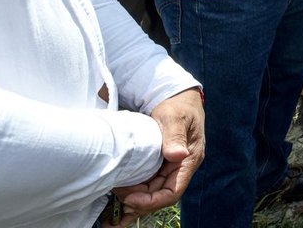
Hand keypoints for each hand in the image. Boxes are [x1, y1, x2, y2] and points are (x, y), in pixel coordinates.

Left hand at [112, 88, 204, 218]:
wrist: (177, 96)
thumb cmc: (178, 105)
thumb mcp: (175, 117)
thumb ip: (175, 136)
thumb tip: (177, 155)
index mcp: (189, 159)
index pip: (173, 191)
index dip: (152, 201)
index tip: (130, 199)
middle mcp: (180, 167)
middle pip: (160, 195)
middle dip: (138, 202)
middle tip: (115, 197)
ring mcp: (170, 167)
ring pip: (152, 192)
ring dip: (134, 200)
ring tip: (113, 206)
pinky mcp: (159, 164)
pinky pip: (148, 183)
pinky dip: (134, 192)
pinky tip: (120, 197)